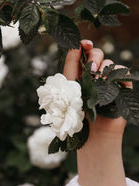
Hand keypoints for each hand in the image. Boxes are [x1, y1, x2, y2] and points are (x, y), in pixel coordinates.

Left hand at [63, 40, 127, 185]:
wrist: (90, 137)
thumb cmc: (74, 116)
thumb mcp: (68, 90)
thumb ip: (70, 67)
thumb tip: (74, 46)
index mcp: (77, 75)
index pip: (81, 54)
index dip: (83, 45)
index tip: (84, 43)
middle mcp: (93, 76)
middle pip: (97, 53)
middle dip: (93, 57)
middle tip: (89, 70)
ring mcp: (109, 82)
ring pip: (109, 62)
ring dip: (101, 70)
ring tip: (95, 84)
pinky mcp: (122, 89)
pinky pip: (123, 71)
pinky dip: (116, 76)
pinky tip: (109, 86)